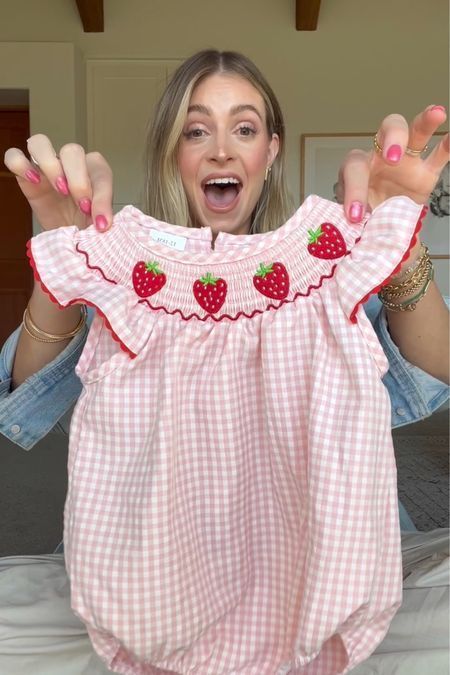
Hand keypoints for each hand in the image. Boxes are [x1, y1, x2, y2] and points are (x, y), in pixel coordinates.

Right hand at [4, 134, 112, 231]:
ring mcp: (45, 166)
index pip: (101, 171)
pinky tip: (33, 182)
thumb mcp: (95, 225)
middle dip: (79, 180)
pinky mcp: (25, 175)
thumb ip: (99, 219)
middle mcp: (70, 163)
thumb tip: (101, 224)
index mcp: (94, 171)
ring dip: (51, 165)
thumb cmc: (83, 225)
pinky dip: (20, 164)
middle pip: (72, 151)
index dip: (103, 196)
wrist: (64, 236)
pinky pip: (14, 156)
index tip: (101, 223)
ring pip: (41, 143)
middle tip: (82, 207)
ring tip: (60, 190)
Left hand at [336, 105, 448, 221]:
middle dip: (391, 140)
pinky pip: (439, 156)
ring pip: (415, 132)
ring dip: (425, 122)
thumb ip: (350, 223)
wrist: (378, 229)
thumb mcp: (349, 221)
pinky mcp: (426, 173)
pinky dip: (448, 146)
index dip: (354, 191)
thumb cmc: (360, 218)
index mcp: (356, 168)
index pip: (355, 169)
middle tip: (393, 158)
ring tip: (437, 113)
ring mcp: (406, 162)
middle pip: (385, 131)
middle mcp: (381, 157)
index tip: (356, 215)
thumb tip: (351, 233)